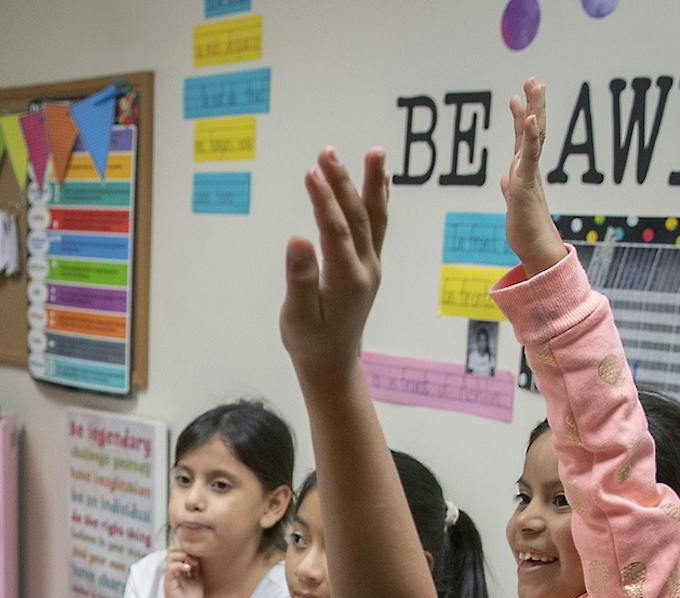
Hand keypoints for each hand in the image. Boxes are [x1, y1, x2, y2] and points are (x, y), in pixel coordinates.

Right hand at [161, 547, 203, 597]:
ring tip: (192, 563)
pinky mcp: (168, 581)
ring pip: (170, 555)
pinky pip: (170, 567)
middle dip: (184, 550)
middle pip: (173, 550)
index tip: (199, 558)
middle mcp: (174, 571)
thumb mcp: (197, 582)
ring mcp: (170, 575)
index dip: (188, 551)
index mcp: (180, 570)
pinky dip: (179, 565)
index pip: (179, 552)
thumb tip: (199, 559)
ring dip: (182, 556)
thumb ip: (197, 571)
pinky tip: (188, 569)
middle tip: (195, 559)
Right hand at [278, 147, 389, 381]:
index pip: (336, 232)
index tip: (311, 172)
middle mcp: (367, 268)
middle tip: (328, 152)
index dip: (323, 201)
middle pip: (358, 217)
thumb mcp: (298, 316)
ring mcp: (373, 265)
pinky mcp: (371, 265)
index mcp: (347, 281)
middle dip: (343, 182)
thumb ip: (300, 278)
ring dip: (372, 183)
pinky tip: (382, 179)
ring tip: (374, 151)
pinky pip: (379, 226)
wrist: (333, 363)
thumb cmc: (310, 342)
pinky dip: (380, 200)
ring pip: (375, 217)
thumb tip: (298, 239)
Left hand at [502, 78, 563, 274]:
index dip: (523, 115)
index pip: (525, 137)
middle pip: (534, 130)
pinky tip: (533, 119)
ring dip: (535, 110)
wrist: (535, 249)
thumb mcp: (513, 201)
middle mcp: (529, 168)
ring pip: (534, 137)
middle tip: (534, 80)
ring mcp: (528, 175)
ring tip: (536, 87)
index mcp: (525, 170)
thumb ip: (511, 185)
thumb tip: (506, 178)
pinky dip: (532, 136)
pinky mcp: (525, 185)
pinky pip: (529, 157)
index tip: (519, 95)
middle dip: (534, 104)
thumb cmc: (526, 227)